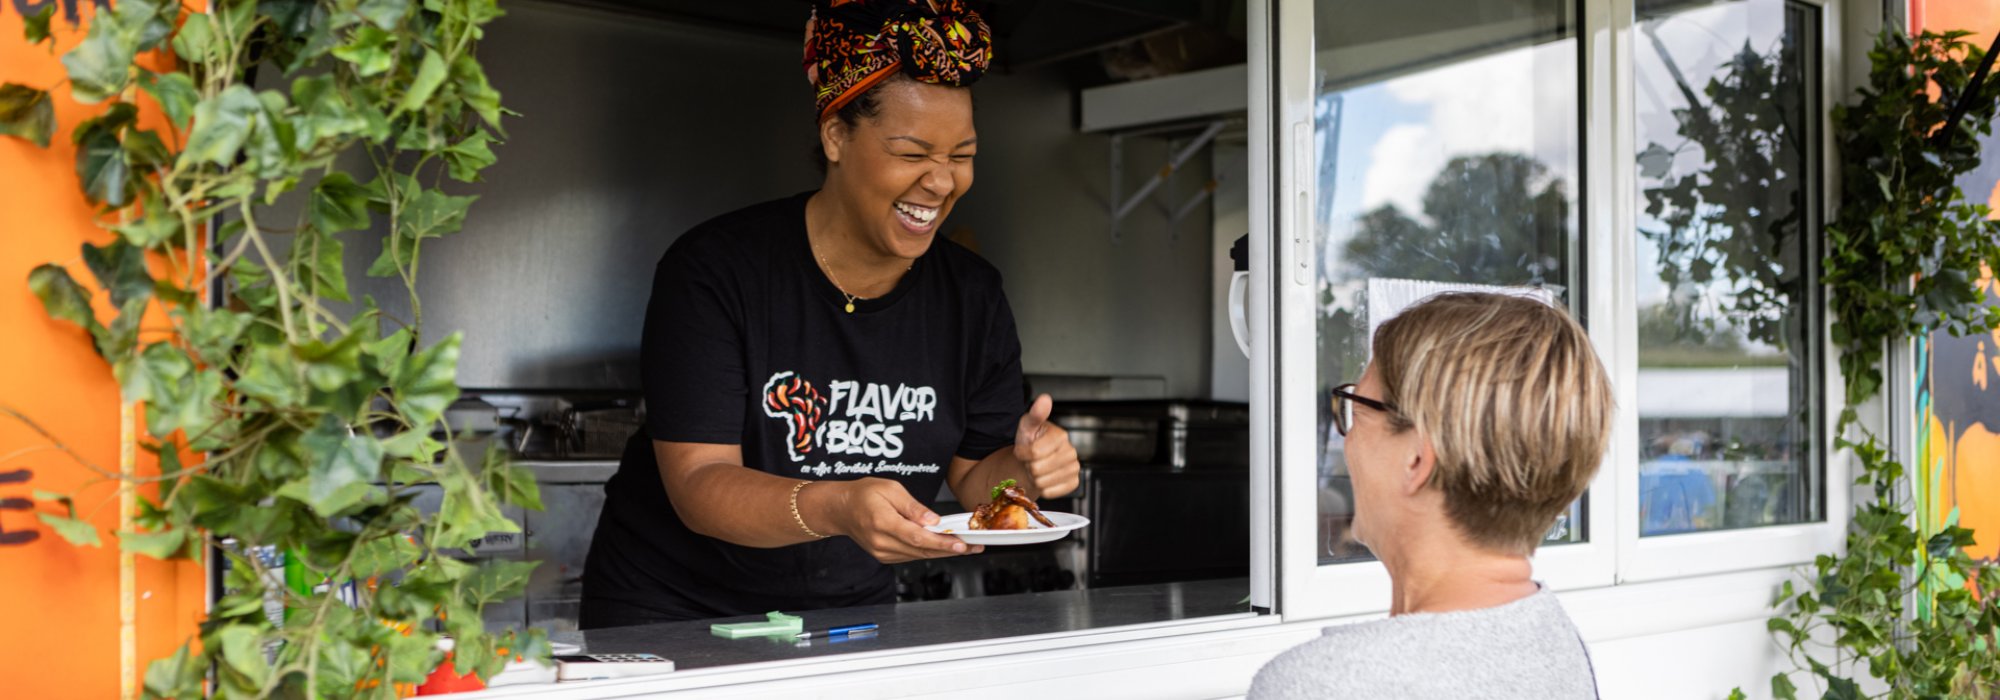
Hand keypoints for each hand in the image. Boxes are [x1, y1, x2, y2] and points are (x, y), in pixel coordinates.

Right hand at [808, 477, 983, 563]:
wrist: (840, 509)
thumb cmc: (864, 494)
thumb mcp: (891, 489)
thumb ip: (913, 507)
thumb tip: (934, 521)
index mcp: (883, 522)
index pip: (918, 538)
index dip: (942, 543)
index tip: (962, 545)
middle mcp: (882, 542)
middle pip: (922, 551)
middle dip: (951, 550)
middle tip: (975, 546)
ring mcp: (882, 552)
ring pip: (919, 556)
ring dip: (942, 552)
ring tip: (965, 546)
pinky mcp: (884, 556)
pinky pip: (911, 555)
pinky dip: (928, 551)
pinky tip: (943, 545)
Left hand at [1014, 394, 1080, 498]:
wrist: (1033, 460)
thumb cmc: (1030, 441)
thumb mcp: (1027, 426)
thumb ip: (1036, 414)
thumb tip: (1045, 399)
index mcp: (1061, 436)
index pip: (1034, 453)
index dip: (1022, 453)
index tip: (1023, 449)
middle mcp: (1071, 452)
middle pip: (1037, 469)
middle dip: (1029, 465)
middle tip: (1031, 460)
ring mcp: (1074, 468)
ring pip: (1042, 482)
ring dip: (1034, 477)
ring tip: (1037, 467)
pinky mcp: (1073, 483)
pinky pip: (1051, 492)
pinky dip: (1043, 488)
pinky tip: (1044, 477)